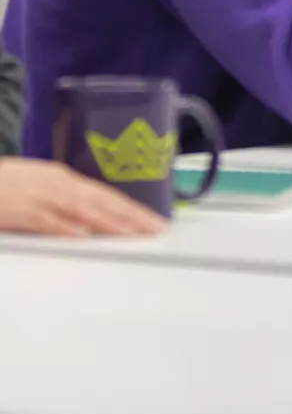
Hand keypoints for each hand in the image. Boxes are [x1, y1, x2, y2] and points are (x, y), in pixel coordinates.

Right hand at [0, 158, 164, 237]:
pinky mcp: (22, 210)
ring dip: (109, 221)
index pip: (104, 194)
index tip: (151, 219)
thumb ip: (64, 200)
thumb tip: (87, 219)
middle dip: (130, 215)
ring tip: (132, 233)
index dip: (130, 207)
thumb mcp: (39, 186)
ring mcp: (40, 196)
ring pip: (82, 209)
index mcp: (62, 178)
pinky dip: (67, 227)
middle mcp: (57, 184)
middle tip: (154, 228)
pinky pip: (48, 220)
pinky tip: (84, 235)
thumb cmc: (3, 184)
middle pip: (101, 200)